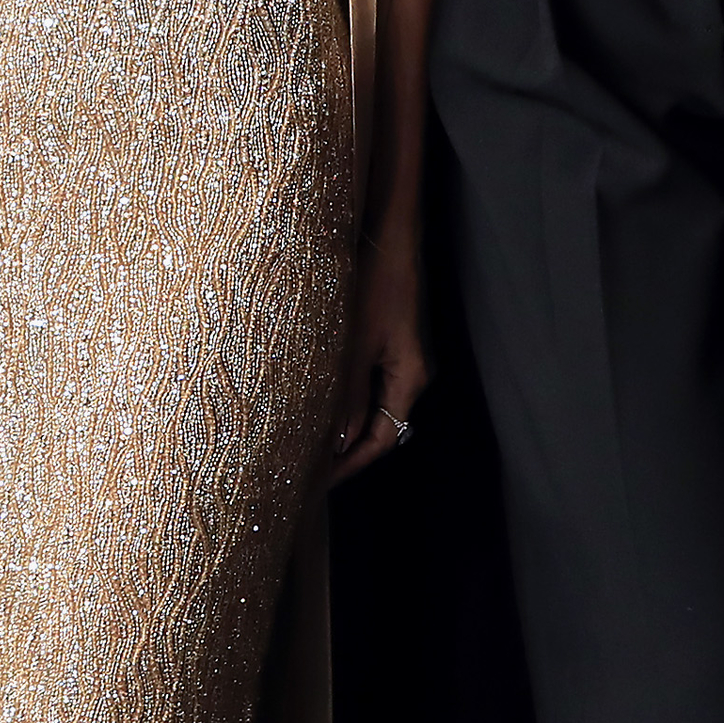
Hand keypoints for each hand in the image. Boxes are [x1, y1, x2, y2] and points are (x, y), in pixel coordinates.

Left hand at [323, 231, 425, 486]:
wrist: (390, 240)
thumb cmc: (373, 287)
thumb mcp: (354, 345)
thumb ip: (348, 396)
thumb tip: (341, 444)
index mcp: (410, 377)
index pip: (383, 439)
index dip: (352, 464)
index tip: (320, 483)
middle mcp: (413, 373)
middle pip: (383, 427)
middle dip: (349, 451)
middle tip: (310, 470)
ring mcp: (404, 358)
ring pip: (377, 407)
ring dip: (348, 426)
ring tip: (312, 442)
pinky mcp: (394, 344)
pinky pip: (374, 386)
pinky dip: (351, 403)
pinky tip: (325, 405)